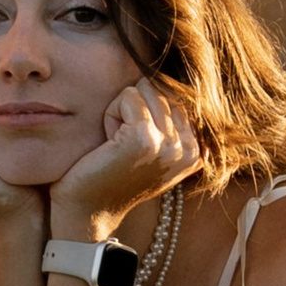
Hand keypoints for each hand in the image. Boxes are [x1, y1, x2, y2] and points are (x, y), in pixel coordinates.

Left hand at [48, 78, 201, 238]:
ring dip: (122, 113)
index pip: (175, 95)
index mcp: (197, 150)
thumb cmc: (111, 175)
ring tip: (115, 146)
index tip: (135, 147)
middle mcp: (190, 148)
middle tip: (121, 147)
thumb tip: (163, 74)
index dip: (147, 113)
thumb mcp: (150, 148)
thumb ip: (167, 120)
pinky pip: (128, 97)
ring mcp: (170, 145)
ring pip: (144, 90)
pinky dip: (110, 115)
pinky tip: (108, 143)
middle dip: (135, 111)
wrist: (88, 211)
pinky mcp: (144, 139)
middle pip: (160, 90)